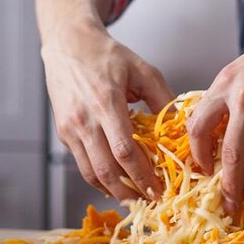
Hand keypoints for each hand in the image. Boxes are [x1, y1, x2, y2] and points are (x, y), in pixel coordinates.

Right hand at [42, 23, 173, 200]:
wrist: (68, 44)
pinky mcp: (63, 132)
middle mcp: (84, 119)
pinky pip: (81, 163)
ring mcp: (70, 128)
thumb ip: (163, 98)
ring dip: (113, 190)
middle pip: (106, 169)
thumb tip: (180, 128)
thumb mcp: (142, 69)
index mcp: (106, 102)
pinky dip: (98, 178)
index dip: (142, 175)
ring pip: (90, 173)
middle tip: (150, 200)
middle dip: (129, 191)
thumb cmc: (107, 55)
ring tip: (134, 197)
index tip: (159, 189)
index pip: (124, 151)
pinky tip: (116, 181)